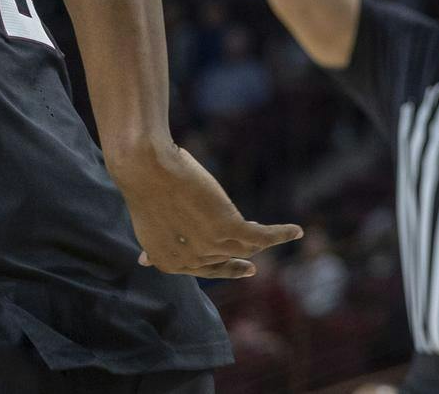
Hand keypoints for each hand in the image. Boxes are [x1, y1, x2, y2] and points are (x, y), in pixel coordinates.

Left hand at [111, 140, 301, 278]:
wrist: (147, 169)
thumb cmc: (142, 186)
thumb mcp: (147, 225)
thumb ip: (154, 245)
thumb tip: (144, 262)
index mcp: (169, 262)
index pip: (203, 269)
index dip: (221, 268)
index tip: (241, 267)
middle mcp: (192, 260)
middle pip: (226, 256)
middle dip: (240, 257)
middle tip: (252, 267)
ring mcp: (211, 244)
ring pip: (247, 245)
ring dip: (265, 240)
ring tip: (282, 233)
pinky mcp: (228, 226)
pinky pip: (262, 235)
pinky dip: (281, 234)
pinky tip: (296, 231)